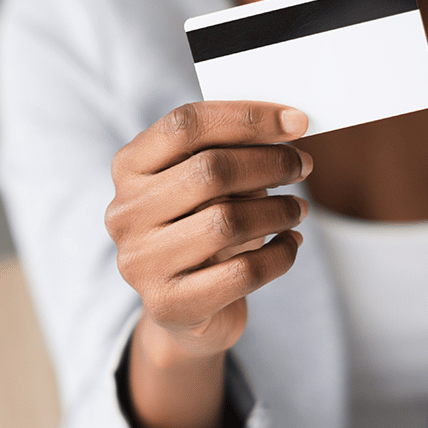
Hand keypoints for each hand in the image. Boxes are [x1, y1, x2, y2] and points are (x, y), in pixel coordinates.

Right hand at [105, 101, 311, 361]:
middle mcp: (125, 212)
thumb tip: (290, 129)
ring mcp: (141, 261)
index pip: (186, 125)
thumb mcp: (208, 185)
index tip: (297, 121)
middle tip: (303, 165)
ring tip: (298, 209)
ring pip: (227, 222)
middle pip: (209, 170)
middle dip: (270, 163)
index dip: (247, 118)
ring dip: (278, 210)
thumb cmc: (201, 228)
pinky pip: (242, 273)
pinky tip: (290, 244)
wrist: (184, 309)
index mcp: (129, 168)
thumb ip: (233, 153)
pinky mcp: (169, 304)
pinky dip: (280, 254)